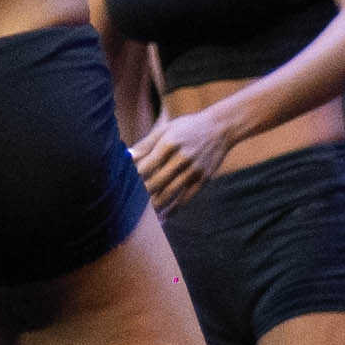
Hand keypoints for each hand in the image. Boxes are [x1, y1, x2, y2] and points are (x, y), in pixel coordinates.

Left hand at [133, 98, 242, 216]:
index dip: (134, 178)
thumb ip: (145, 144)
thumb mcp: (166, 129)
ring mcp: (194, 170)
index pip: (147, 165)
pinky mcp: (203, 179)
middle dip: (142, 194)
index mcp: (169, 143)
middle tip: (128, 204)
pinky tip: (163, 216)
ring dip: (155, 206)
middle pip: (157, 182)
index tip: (123, 185)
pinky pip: (186, 198)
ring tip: (142, 215)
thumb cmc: (187, 127)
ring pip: (170, 193)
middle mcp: (182, 157)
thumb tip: (125, 156)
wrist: (221, 128)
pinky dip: (173, 209)